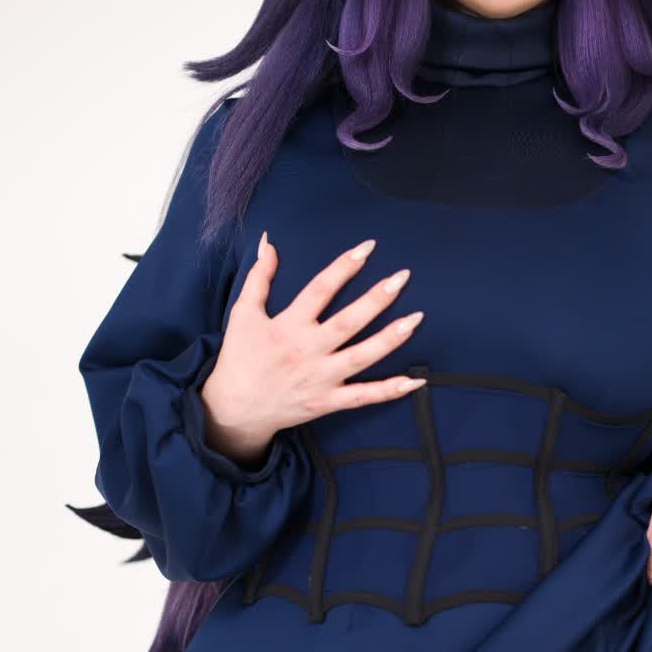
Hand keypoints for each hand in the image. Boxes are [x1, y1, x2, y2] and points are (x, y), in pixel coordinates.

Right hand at [198, 234, 427, 454]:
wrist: (235, 409)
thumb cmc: (240, 357)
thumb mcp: (243, 313)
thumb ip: (259, 277)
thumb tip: (269, 242)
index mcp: (288, 325)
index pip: (320, 289)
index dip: (344, 267)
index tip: (367, 247)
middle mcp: (308, 351)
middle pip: (348, 322)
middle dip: (377, 298)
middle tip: (403, 277)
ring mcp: (320, 378)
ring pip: (362, 357)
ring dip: (391, 339)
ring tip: (416, 318)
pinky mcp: (327, 402)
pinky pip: (363, 397)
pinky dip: (389, 391)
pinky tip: (415, 381)